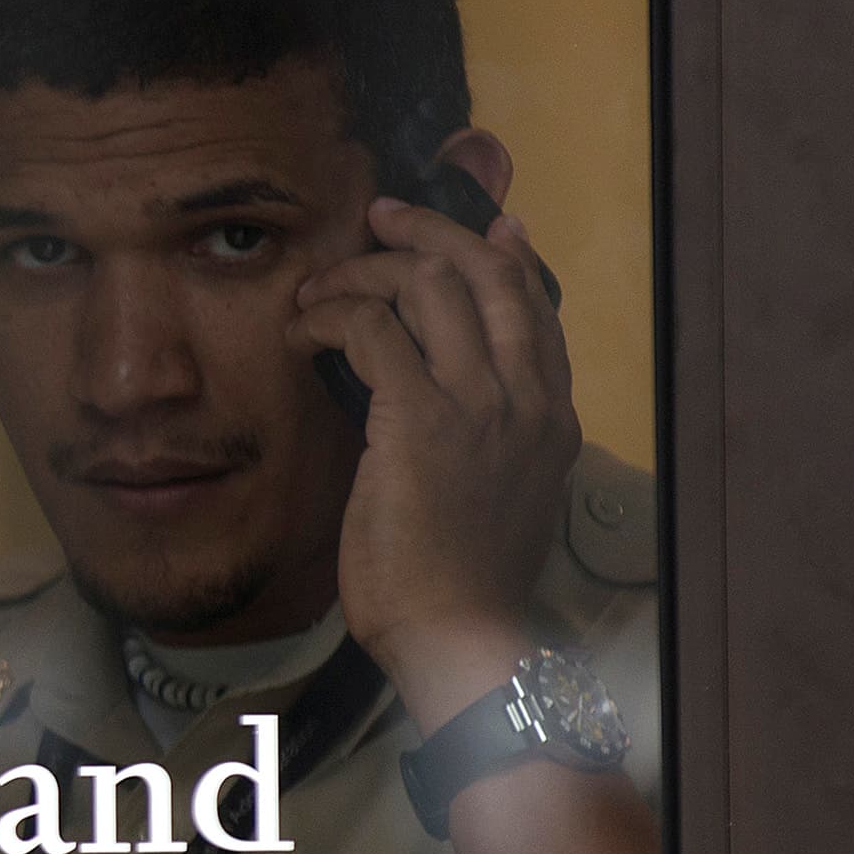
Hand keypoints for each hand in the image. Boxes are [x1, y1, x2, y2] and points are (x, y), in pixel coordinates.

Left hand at [288, 198, 581, 721]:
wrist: (458, 635)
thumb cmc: (461, 582)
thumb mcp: (492, 496)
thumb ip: (485, 440)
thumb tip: (452, 401)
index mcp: (552, 417)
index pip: (535, 306)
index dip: (502, 255)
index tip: (482, 224)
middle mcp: (528, 399)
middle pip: (488, 273)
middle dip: (431, 231)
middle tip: (379, 217)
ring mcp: (481, 405)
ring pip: (430, 285)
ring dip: (365, 271)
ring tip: (322, 284)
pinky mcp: (421, 419)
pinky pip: (371, 330)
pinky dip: (329, 315)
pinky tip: (301, 330)